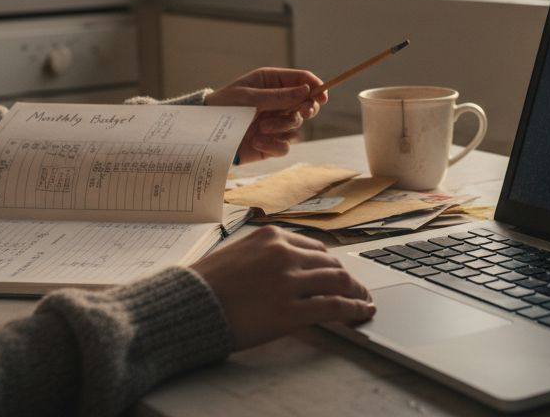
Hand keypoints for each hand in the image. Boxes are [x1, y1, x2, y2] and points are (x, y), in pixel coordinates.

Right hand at [192, 226, 373, 350]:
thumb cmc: (205, 284)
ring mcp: (288, 282)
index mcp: (272, 237)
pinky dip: (353, 308)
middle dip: (348, 279)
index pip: (315, 248)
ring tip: (363, 302)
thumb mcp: (238, 255)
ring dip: (356, 292)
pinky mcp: (289, 310)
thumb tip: (288, 268)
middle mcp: (284, 254)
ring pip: (338, 281)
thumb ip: (266, 256)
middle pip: (331, 263)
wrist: (186, 306)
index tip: (338, 273)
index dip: (331, 264)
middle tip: (357, 290)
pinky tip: (361, 312)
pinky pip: (333, 306)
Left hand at [205, 68, 328, 161]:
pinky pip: (285, 146)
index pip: (302, 80)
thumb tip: (306, 90)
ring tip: (261, 128)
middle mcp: (278, 102)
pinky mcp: (271, 143)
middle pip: (307, 104)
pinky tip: (256, 140)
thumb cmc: (223, 107)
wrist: (205, 135)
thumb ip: (279, 96)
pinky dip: (273, 144)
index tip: (322, 96)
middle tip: (301, 112)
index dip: (316, 87)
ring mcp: (275, 123)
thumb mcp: (249, 97)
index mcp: (272, 83)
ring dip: (281, 127)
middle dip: (306, 109)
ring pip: (297, 126)